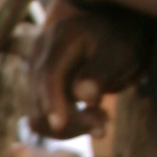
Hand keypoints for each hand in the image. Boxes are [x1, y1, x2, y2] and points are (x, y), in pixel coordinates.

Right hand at [30, 0, 147, 137]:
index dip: (53, 102)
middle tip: (105, 126)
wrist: (113, 30)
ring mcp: (35, 69)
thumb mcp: (120, 53)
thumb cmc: (121, 40)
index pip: (49, 76)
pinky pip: (43, 114)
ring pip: (37, 113)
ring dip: (69, 126)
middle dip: (70, 121)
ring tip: (102, 119)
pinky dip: (66, 123)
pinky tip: (92, 114)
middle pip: (40, 99)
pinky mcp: (38, 84)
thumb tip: (85, 97)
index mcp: (60, 39)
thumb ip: (102, 73)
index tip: (61, 125)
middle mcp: (40, 53)